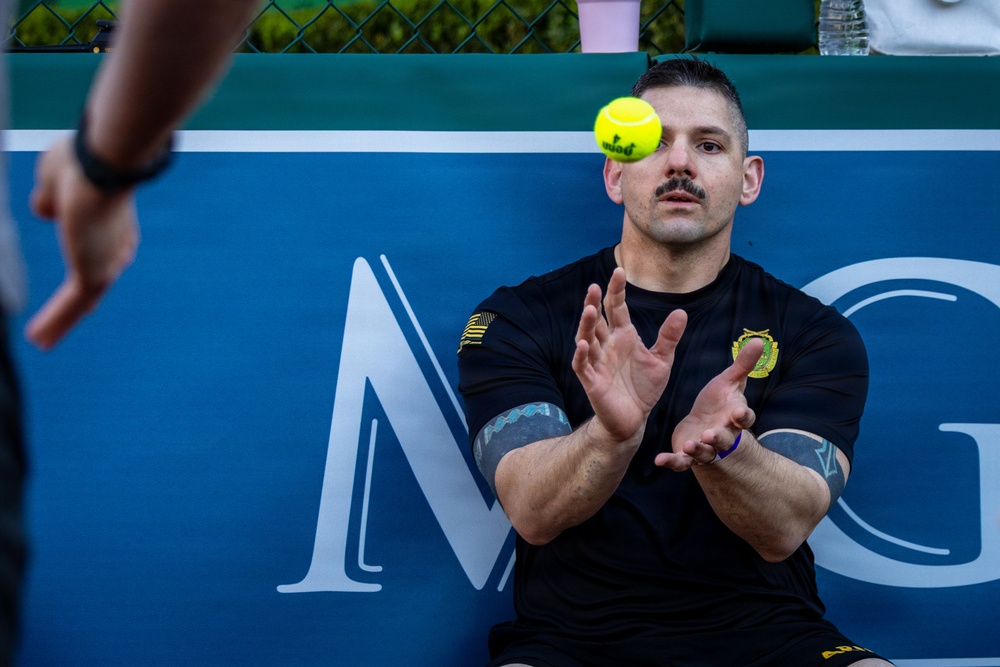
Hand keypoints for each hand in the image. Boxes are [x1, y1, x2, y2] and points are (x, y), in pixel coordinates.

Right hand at [25, 136, 138, 349]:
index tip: (80, 286)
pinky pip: (72, 305)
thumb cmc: (83, 160)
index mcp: (112, 220)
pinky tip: (40, 340)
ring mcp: (107, 260)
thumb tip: (47, 211)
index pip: (103, 250)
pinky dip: (56, 322)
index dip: (89, 265)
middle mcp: (115, 244)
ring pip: (83, 299)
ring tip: (44, 340)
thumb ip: (51, 197)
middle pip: (97, 280)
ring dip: (62, 320)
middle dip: (78, 303)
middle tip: (63, 322)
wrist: (101, 163)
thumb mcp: (56, 178)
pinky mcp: (95, 273)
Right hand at [572, 268, 687, 443]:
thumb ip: (668, 337)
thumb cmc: (644, 389)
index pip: (617, 308)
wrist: (634, 420)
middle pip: (598, 320)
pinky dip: (582, 355)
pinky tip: (584, 345)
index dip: (616, 291)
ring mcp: (597, 362)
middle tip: (595, 286)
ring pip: (587, 338)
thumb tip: (680, 312)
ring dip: (587, 324)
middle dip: (595, 303)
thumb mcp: (662, 361)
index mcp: (623, 337)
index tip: (618, 271)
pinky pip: (583, 366)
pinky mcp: (592, 381)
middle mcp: (607, 346)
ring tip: (589, 309)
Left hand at [655, 337, 764, 470]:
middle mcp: (723, 436)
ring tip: (689, 445)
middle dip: (718, 437)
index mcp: (734, 417)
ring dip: (697, 450)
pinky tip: (660, 460)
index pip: (744, 418)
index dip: (742, 416)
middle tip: (710, 434)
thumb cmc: (720, 402)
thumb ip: (743, 364)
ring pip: (704, 453)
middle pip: (724, 439)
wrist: (703, 425)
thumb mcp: (730, 381)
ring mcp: (705, 448)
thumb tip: (759, 340)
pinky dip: (672, 462)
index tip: (739, 411)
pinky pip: (681, 462)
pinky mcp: (688, 456)